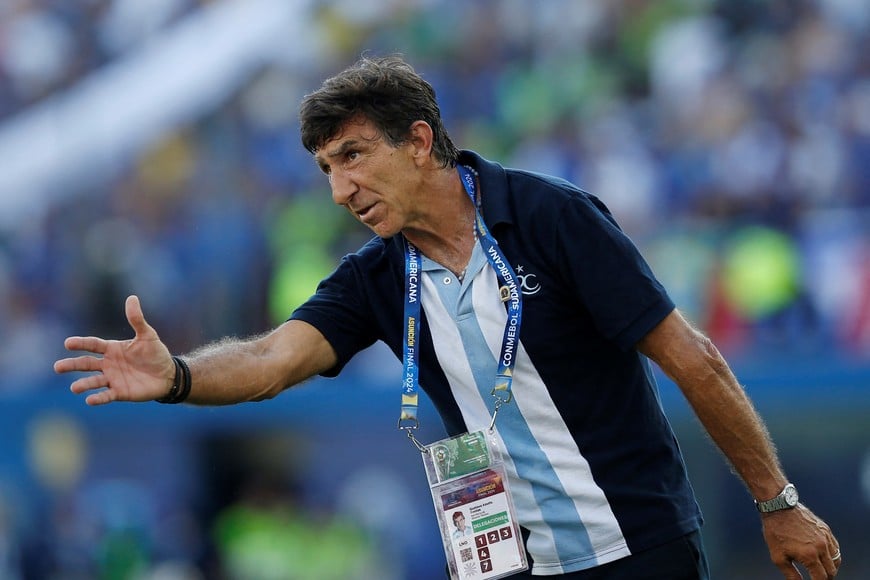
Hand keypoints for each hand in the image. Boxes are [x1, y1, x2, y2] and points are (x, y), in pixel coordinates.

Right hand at [54, 295, 174, 404]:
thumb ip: (137, 319)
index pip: (93, 345)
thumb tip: (132, 298)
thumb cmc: (156, 353)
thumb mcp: (147, 335)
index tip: (68, 343)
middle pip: (86, 363)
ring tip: (74, 388)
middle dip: (72, 365)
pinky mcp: (120, 392)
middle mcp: (108, 364)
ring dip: (83, 384)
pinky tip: (90, 399)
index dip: (81, 343)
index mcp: (112, 349)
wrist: (168, 374)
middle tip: (57, 367)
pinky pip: (107, 395)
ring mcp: (113, 379)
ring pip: (94, 381)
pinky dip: (98, 398)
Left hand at [762, 503, 840, 578]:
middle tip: (818, 579)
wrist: (778, 507)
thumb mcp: (778, 556)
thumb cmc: (776, 531)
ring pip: (836, 560)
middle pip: (831, 571)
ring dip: (831, 568)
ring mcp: (825, 537)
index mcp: (809, 555)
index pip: (821, 578)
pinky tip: (825, 557)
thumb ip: (791, 574)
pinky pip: (835, 547)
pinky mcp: (826, 530)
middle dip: (826, 578)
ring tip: (822, 571)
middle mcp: (821, 547)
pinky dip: (833, 555)